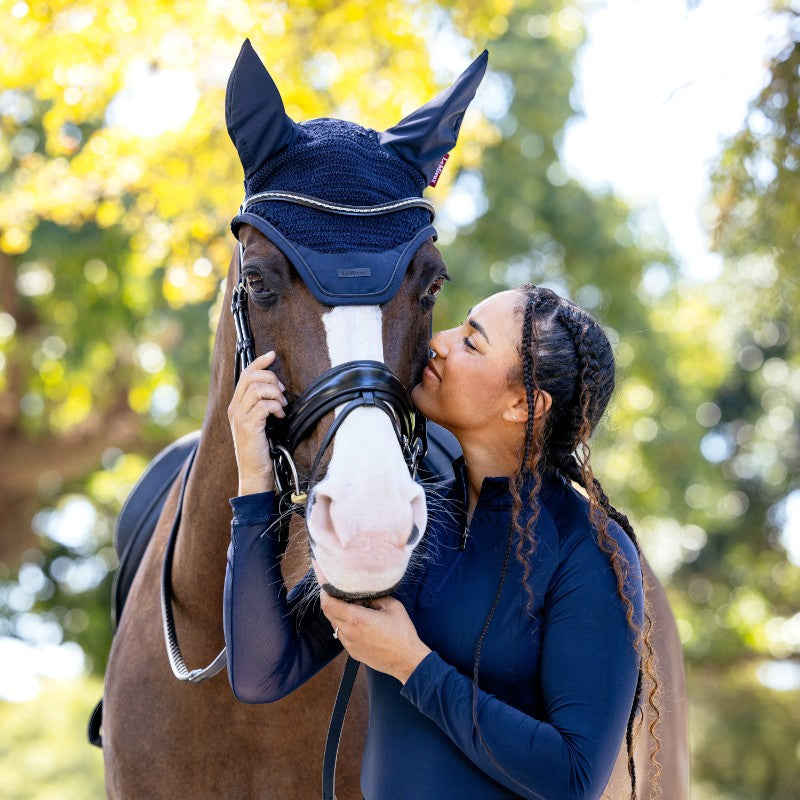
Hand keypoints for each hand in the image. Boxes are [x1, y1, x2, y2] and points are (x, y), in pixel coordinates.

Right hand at [227, 351, 286, 495]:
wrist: (254, 473)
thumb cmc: (260, 449)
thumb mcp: (259, 423)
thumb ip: (262, 404)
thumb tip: (276, 386)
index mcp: (235, 405)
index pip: (244, 374)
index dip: (259, 362)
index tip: (272, 354)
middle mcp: (234, 408)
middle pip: (251, 377)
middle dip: (271, 379)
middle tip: (282, 392)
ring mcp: (239, 417)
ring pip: (257, 388)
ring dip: (275, 394)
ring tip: (282, 406)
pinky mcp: (248, 426)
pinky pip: (264, 405)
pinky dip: (276, 407)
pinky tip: (280, 416)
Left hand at [320, 591, 431, 684]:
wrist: (406, 660)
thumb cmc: (402, 633)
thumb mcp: (393, 607)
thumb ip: (376, 596)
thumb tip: (366, 592)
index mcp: (357, 618)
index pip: (329, 604)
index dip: (324, 593)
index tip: (327, 586)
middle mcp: (349, 632)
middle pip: (328, 614)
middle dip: (330, 602)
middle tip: (340, 593)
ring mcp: (349, 644)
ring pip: (335, 625)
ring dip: (338, 614)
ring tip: (352, 608)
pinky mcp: (352, 653)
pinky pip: (342, 635)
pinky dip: (345, 626)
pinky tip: (358, 623)